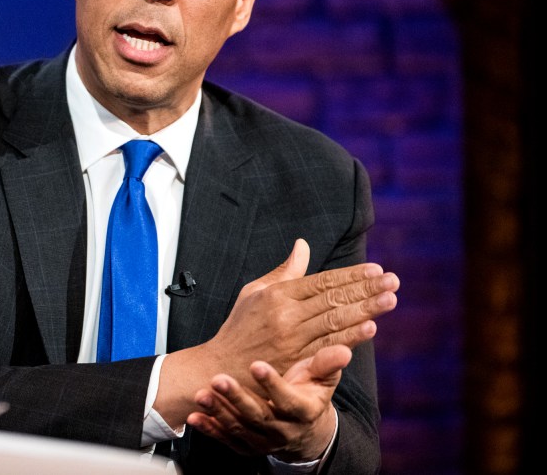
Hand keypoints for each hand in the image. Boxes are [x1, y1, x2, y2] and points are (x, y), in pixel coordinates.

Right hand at [156, 238, 398, 424]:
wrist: (220, 368)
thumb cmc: (239, 327)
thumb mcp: (254, 292)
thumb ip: (284, 271)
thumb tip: (303, 245)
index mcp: (277, 294)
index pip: (321, 281)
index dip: (350, 275)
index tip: (376, 270)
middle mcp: (285, 314)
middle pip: (333, 299)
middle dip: (366, 289)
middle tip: (393, 281)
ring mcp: (291, 338)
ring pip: (335, 320)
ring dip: (366, 310)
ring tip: (390, 299)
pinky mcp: (294, 361)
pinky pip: (327, 345)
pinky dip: (351, 336)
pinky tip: (371, 328)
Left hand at [185, 344, 349, 460]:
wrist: (304, 428)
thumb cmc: (311, 393)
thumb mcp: (323, 378)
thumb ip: (327, 363)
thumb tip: (344, 350)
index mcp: (303, 411)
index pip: (288, 400)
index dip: (273, 384)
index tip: (256, 365)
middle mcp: (283, 430)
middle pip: (258, 416)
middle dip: (237, 398)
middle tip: (218, 378)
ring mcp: (263, 440)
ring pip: (239, 428)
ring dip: (219, 412)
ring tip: (202, 394)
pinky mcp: (247, 446)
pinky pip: (227, 440)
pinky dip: (210, 430)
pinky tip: (195, 417)